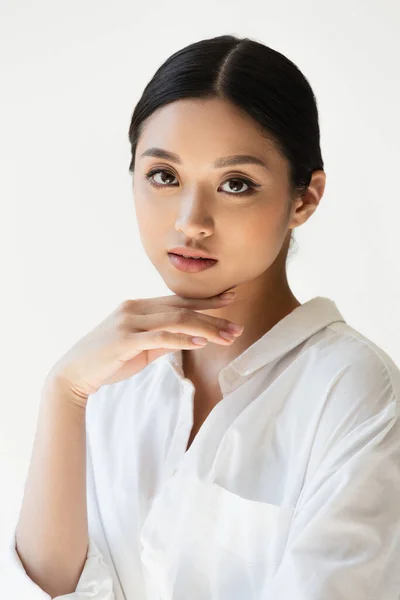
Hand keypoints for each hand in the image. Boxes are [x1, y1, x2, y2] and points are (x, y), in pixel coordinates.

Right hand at [45, 292, 242, 406]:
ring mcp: (129, 322)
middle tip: (237, 326)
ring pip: (176, 319)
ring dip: (206, 328)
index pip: (179, 300)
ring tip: (229, 337)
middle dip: (214, 317)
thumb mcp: (140, 347)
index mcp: (138, 306)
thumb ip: (163, 339)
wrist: (74, 373)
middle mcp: (134, 308)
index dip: (206, 300)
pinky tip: (202, 342)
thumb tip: (189, 338)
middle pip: (182, 308)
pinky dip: (183, 339)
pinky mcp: (125, 339)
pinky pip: (160, 336)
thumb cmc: (108, 360)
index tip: (231, 298)